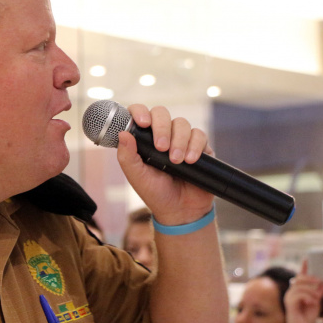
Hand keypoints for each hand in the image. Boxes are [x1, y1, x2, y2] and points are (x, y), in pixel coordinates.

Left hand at [116, 105, 214, 224]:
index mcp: (144, 139)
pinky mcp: (199, 146)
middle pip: (162, 113)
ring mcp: (181, 139)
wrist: (180, 211)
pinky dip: (195, 146)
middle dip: (162, 128)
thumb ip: (127, 156)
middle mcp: (162, 134)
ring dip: (179, 141)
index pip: (140, 114)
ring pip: (182, 123)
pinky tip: (190, 161)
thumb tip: (123, 134)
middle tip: (161, 148)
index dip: (139, 111)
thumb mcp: (137, 177)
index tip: (142, 122)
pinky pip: (200, 135)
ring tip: (176, 161)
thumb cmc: (155, 193)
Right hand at [280, 261, 322, 322]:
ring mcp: (289, 297)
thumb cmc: (307, 317)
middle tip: (321, 282)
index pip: (300, 275)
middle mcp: (291, 291)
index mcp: (297, 290)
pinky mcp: (290, 303)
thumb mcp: (315, 302)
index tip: (308, 258)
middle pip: (300, 278)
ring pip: (301, 286)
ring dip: (312, 290)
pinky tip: (313, 302)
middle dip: (311, 278)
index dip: (304, 266)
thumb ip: (318, 292)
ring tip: (318, 296)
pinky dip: (308, 297)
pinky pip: (300, 295)